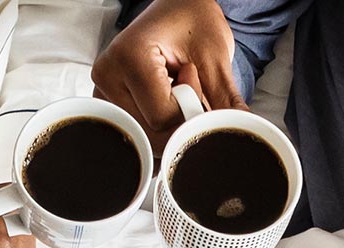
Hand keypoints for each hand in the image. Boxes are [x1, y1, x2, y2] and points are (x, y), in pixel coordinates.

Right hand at [92, 0, 244, 151]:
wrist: (176, 10)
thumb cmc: (191, 23)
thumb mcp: (214, 57)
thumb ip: (225, 99)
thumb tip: (241, 130)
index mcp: (129, 56)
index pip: (162, 116)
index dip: (189, 105)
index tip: (192, 73)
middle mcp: (107, 76)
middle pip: (150, 133)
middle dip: (178, 121)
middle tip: (182, 84)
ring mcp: (102, 93)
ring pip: (143, 138)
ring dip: (167, 126)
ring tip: (169, 89)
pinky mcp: (105, 106)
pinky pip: (136, 134)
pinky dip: (156, 129)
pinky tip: (159, 101)